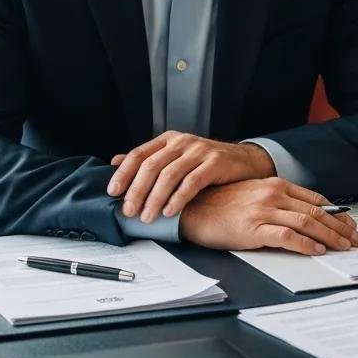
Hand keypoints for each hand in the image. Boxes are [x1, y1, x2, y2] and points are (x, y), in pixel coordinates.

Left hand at [107, 133, 275, 221]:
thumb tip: (115, 163)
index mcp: (169, 140)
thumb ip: (149, 160)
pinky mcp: (215, 162)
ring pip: (169, 175)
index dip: (124, 173)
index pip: (139, 154)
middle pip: (152, 166)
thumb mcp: (176, 158)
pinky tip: (170, 211)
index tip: (113, 192)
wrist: (245, 161)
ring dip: (155, 198)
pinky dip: (178, 198)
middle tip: (129, 211)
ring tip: (148, 216)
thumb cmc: (208, 163)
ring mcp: (199, 151)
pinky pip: (192, 182)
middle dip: (137, 191)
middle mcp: (182, 142)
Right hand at [178, 178, 357, 254]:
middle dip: (340, 227)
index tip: (349, 224)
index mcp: (274, 185)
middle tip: (355, 239)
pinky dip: (305, 244)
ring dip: (330, 237)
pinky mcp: (254, 228)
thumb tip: (301, 215)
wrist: (192, 208)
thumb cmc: (219, 204)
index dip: (335, 213)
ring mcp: (264, 210)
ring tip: (343, 247)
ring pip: (307, 223)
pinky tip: (317, 250)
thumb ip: (276, 202)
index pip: (314, 199)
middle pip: (316, 212)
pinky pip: (287, 236)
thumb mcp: (252, 196)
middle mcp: (272, 194)